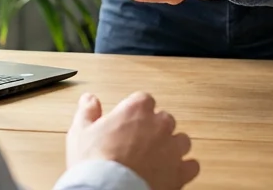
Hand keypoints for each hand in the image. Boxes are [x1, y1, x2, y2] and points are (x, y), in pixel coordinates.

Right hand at [67, 92, 198, 189]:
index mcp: (137, 110)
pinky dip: (183, 168)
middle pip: (165, 119)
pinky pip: (191, 165)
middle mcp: (159, 125)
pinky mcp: (180, 172)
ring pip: (181, 140)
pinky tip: (171, 173)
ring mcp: (172, 149)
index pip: (144, 100)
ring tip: (156, 157)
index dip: (136, 111)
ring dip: (172, 146)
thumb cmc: (95, 162)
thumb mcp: (81, 132)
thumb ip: (87, 112)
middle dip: (155, 128)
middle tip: (139, 142)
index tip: (128, 121)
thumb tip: (89, 99)